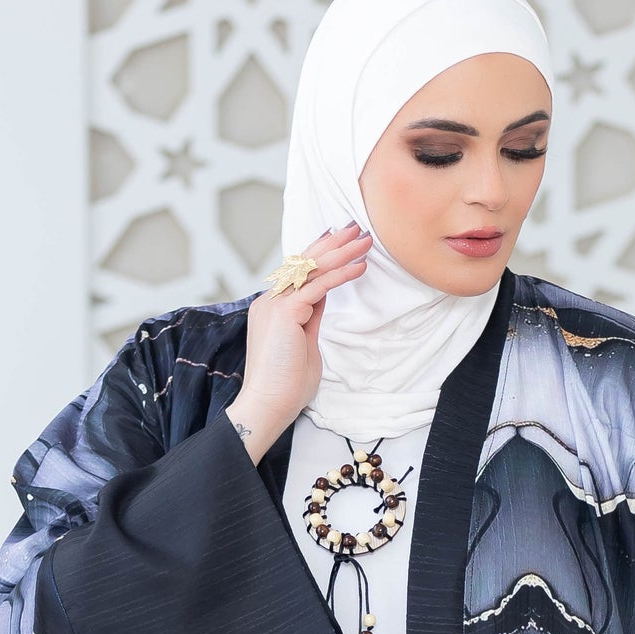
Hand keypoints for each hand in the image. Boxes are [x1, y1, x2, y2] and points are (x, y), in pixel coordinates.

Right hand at [228, 222, 371, 460]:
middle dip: (332, 242)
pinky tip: (359, 267)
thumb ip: (310, 317)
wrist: (268, 405)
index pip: (297, 271)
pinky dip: (340, 274)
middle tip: (357, 228)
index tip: (340, 239)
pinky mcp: (285, 313)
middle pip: (303, 261)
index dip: (320, 252)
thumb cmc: (286, 384)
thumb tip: (322, 296)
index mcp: (273, 307)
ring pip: (311, 267)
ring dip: (341, 252)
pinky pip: (317, 286)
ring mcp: (275, 304)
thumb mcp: (304, 342)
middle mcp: (270, 300)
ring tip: (365, 240)